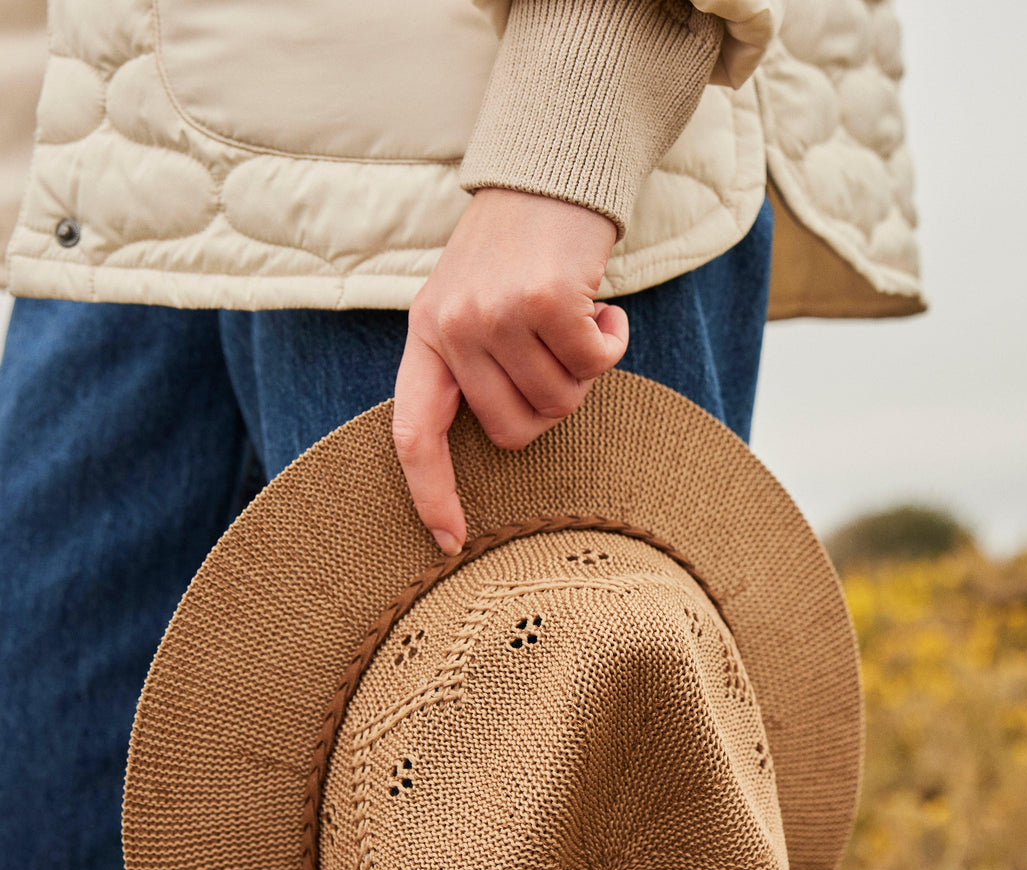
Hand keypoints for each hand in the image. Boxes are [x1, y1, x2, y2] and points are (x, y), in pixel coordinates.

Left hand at [392, 187, 629, 555]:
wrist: (548, 169)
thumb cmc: (515, 250)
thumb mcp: (471, 304)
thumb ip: (475, 366)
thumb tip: (508, 439)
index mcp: (427, 336)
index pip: (414, 434)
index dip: (431, 493)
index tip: (450, 542)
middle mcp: (453, 328)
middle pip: (513, 431)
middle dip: (550, 406)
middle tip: (558, 354)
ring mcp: (496, 315)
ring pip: (560, 402)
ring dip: (584, 367)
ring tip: (573, 315)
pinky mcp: (544, 300)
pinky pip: (594, 364)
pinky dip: (612, 341)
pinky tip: (601, 304)